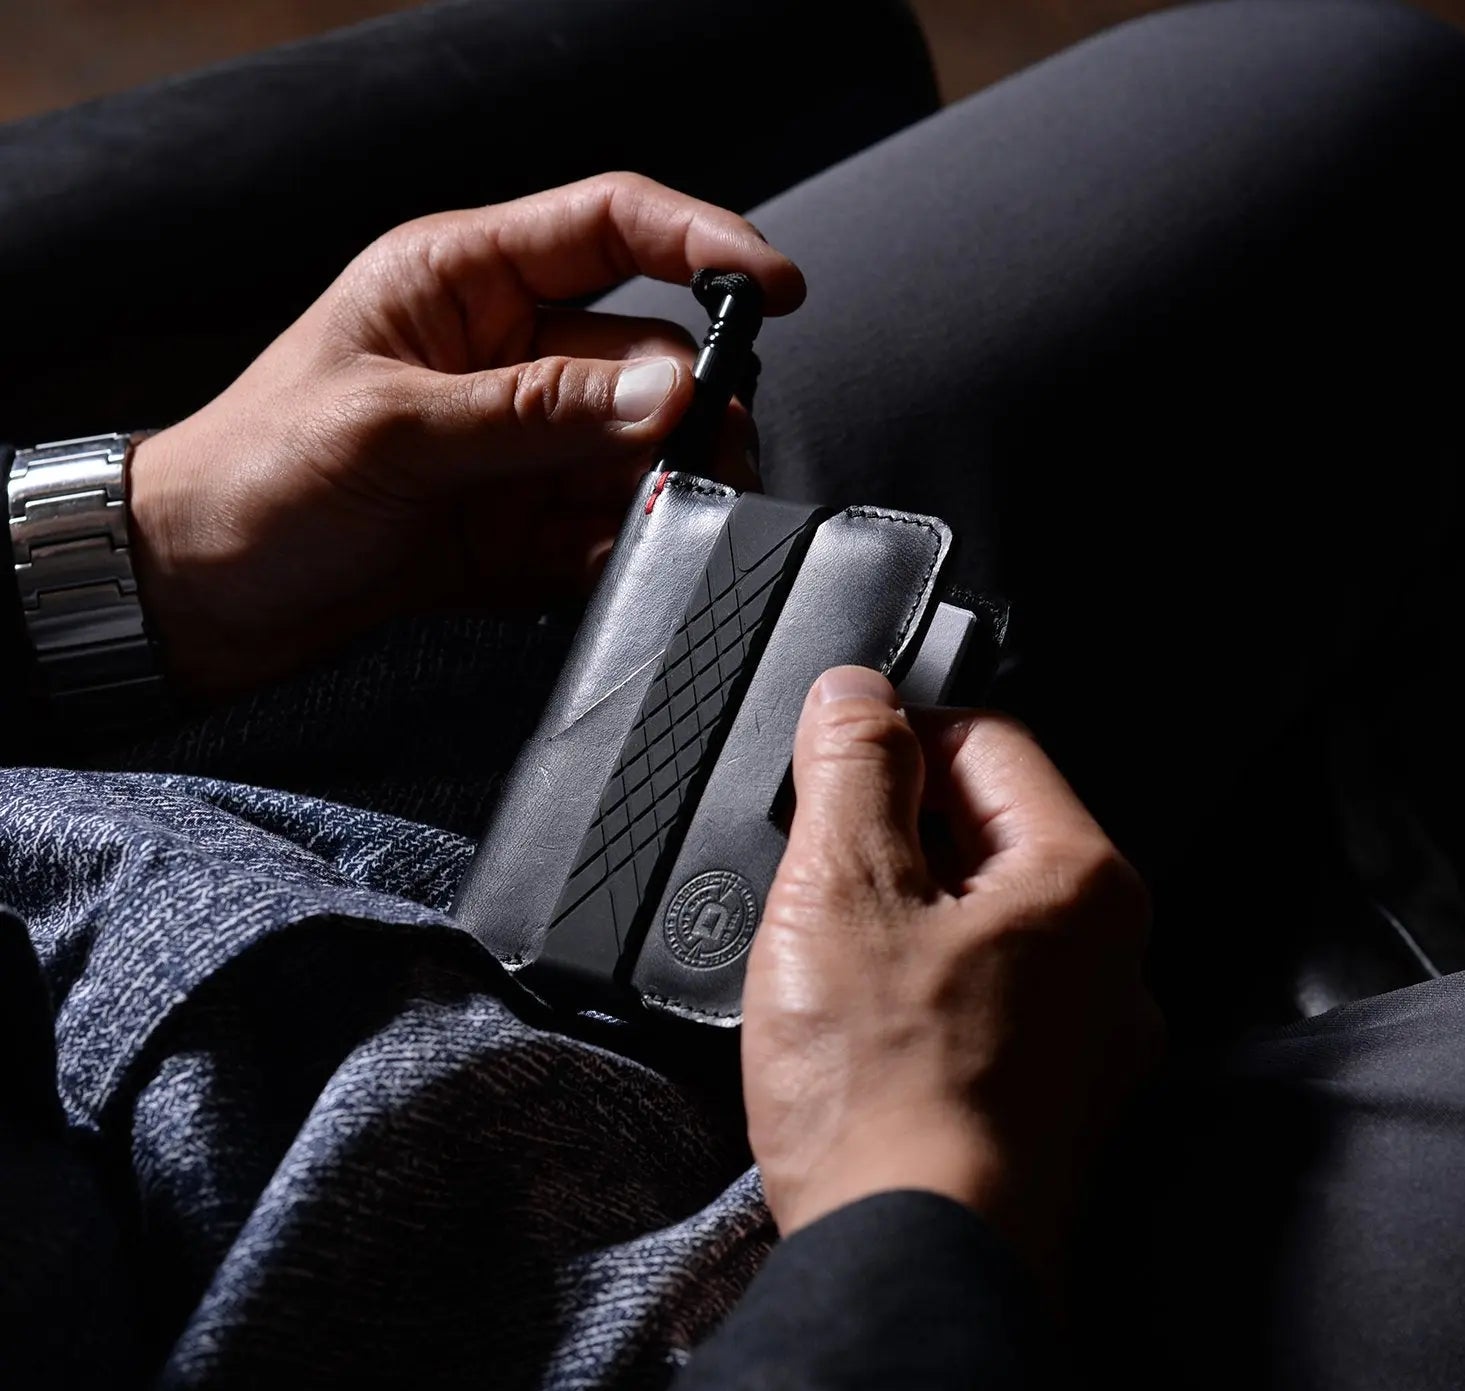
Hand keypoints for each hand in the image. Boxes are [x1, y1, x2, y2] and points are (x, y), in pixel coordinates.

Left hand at [128, 173, 802, 695]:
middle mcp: (502, 354)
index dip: (701, 240)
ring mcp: (515, 444)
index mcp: (462, 281)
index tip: (774, 290)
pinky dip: (618, 549)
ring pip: (634, 449)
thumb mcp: (394, 429)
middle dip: (685, 408)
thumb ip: (534, 412)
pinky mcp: (518, 522)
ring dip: (658, 487)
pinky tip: (607, 567)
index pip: (609, 225)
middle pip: (641, 354)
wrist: (196, 597)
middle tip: (707, 460)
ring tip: (659, 524)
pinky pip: (602, 525)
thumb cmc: (256, 478)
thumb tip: (663, 392)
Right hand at [742, 667, 1160, 1265]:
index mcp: (1082, 883)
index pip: (988, 740)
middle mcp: (1112, 959)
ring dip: (902, 917)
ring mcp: (1088, 1040)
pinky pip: (983, 1000)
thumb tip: (857, 693)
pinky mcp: (1051, 1102)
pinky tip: (864, 1030)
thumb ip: (854, 766)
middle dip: (892, 835)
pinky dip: (920, 991)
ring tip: (833, 965)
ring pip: (981, 920)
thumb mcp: (842, 890)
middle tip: (818, 880)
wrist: (908, 1270)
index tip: (832, 768)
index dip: (894, 739)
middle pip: (988, 833)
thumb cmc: (885, 1097)